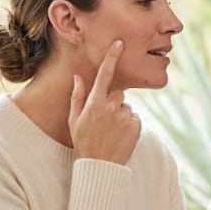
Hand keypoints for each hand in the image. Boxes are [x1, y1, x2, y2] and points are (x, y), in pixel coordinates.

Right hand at [68, 40, 140, 163]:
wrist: (100, 166)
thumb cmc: (83, 142)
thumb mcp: (74, 120)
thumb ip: (77, 96)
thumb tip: (78, 77)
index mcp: (94, 103)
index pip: (104, 75)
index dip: (112, 57)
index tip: (119, 43)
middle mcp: (110, 107)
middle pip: (117, 94)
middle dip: (112, 103)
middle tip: (104, 123)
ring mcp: (124, 116)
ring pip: (126, 107)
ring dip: (121, 115)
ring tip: (112, 133)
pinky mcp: (136, 125)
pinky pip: (134, 118)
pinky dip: (129, 125)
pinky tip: (120, 137)